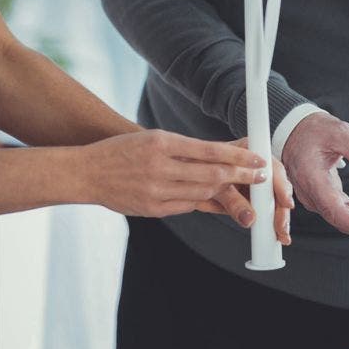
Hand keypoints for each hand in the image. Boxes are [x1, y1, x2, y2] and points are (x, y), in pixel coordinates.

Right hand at [82, 130, 266, 217]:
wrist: (87, 172)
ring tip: (242, 185)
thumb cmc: (124, 150)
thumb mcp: (153, 138)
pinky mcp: (153, 209)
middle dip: (242, 175)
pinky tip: (214, 196)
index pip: (211, 150)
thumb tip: (221, 155)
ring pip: (203, 192)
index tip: (258, 159)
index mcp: (162, 143)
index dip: (239, 156)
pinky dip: (203, 200)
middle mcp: (160, 167)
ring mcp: (156, 190)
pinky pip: (188, 206)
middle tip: (262, 175)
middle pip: (212, 174)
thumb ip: (185, 149)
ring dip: (226, 189)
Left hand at [196, 138, 294, 244]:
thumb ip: (232, 201)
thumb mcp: (213, 187)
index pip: (272, 169)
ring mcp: (256, 182)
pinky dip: (270, 222)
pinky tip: (276, 233)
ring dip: (279, 218)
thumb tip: (249, 218)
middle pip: (278, 187)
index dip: (280, 186)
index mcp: (249, 152)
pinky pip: (266, 209)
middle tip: (281, 227)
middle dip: (282, 208)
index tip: (285, 202)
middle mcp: (256, 166)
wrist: (180, 177)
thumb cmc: (195, 171)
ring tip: (281, 234)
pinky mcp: (252, 197)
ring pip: (275, 200)